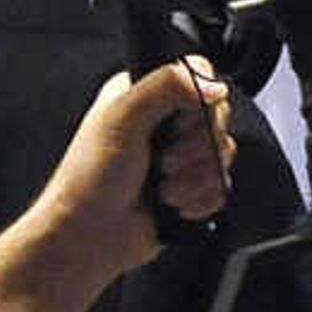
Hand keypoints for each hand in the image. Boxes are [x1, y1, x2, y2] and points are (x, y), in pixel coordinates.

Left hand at [50, 58, 234, 262]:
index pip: (199, 79)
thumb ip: (167, 87)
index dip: (200, 104)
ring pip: (221, 159)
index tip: (178, 124)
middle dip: (194, 150)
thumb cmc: (90, 178)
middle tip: (162, 160)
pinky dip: (198, 201)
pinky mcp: (190, 189)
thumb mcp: (122, 117)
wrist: (90, 232)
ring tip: (161, 187)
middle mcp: (164, 124)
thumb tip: (212, 84)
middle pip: (217, 122)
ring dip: (193, 180)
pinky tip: (170, 204)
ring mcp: (180, 158)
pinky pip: (221, 189)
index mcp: (146, 95)